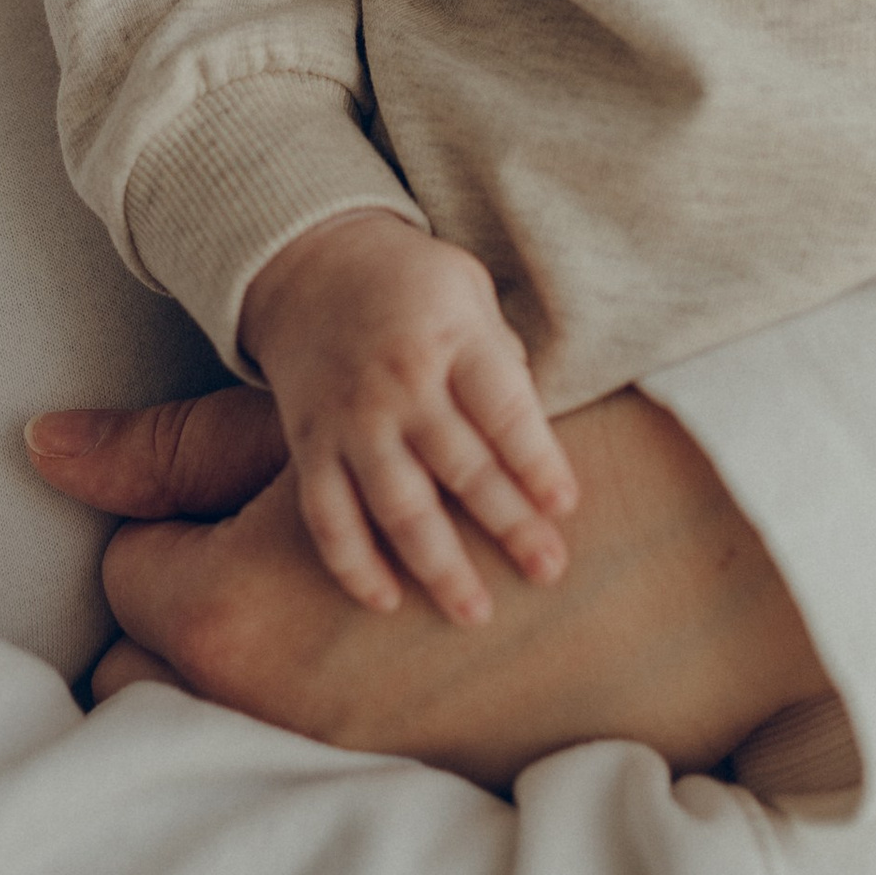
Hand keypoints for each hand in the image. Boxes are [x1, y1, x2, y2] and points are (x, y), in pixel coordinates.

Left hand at [28, 383, 829, 785]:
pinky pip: (319, 763)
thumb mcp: (302, 440)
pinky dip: (335, 712)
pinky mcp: (392, 798)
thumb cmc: (437, 450)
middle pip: (155, 681)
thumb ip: (167, 453)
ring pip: (233, 727)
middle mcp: (256, 703)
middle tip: (251, 575)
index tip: (217, 516)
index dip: (167, 534)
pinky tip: (377, 660)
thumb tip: (36, 444)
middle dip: (193, 625)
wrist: (643, 539)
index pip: (123, 584)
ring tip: (307, 619)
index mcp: (217, 608)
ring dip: (268, 670)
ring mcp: (322, 762)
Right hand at [240, 213, 578, 625]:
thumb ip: (502, 357)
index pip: (503, 408)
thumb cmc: (412, 282)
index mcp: (451, 338)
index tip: (565, 506)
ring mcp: (351, 420)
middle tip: (548, 570)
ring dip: (437, 564)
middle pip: (461, 467)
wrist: (310, 263)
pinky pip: (327, 516)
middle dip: (508, 524)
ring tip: (475, 611)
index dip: (536, 460)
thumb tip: (536, 432)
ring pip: (397, 505)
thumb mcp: (469, 289)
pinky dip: (352, 564)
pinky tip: (385, 602)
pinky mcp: (310, 446)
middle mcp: (400, 384)